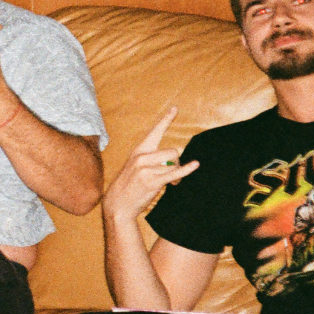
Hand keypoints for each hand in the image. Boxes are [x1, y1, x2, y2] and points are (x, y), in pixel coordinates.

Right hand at [104, 106, 199, 223]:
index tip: (175, 108)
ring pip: (173, 165)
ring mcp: (147, 169)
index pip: (155, 132)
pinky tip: (195, 165)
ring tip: (172, 183)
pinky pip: (174, 172)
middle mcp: (142, 157)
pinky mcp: (153, 181)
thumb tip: (174, 159)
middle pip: (172, 152)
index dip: (166, 120)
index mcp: (139, 151)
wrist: (118, 204)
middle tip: (173, 174)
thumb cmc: (129, 186)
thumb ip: (152, 160)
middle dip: (177, 162)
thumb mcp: (135, 167)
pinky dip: (186, 170)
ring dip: (176, 174)